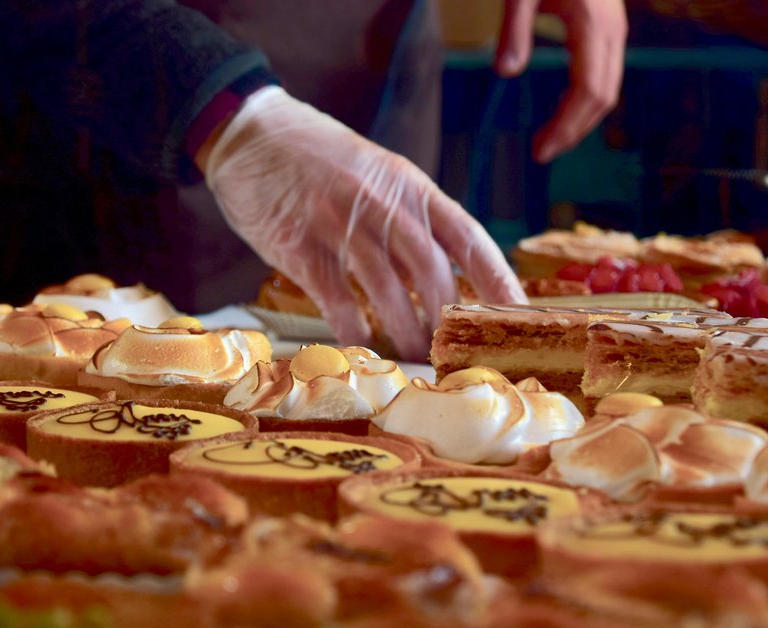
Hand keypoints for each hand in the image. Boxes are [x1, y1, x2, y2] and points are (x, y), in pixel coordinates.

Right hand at [200, 86, 525, 361]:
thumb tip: (439, 279)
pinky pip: (334, 296)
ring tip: (413, 355)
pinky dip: (351, 326)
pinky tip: (360, 342)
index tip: (517, 313)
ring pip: (385, 286)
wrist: (250, 133)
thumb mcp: (377, 175)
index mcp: (409, 185)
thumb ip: (407, 219)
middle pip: (430, 267)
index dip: (496, 278)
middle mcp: (380, 202)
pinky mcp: (299, 244)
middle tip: (453, 350)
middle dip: (446, 316)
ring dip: (403, 328)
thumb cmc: (318, 159)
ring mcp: (339, 222)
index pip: (467, 235)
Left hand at [495, 0, 626, 162]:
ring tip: (550, 138)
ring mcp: (614, 29)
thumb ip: (514, 30)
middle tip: (541, 153)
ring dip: (581, 119)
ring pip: (608, 87)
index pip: (588, 92)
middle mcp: (612, 31)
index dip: (567, 127)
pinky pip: (604, 73)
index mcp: (593, 25)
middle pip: (603, 97)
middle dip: (574, 130)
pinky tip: (561, 109)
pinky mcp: (608, 26)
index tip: (540, 150)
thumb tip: (506, 74)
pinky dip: (585, 99)